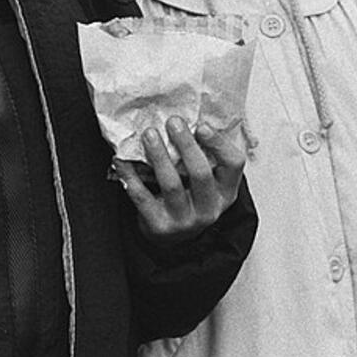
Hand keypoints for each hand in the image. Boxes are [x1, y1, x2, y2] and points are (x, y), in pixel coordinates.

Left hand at [116, 116, 246, 246]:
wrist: (172, 237)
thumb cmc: (189, 197)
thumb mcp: (206, 181)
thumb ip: (203, 155)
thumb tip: (186, 118)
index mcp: (226, 191)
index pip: (233, 164)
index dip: (219, 143)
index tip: (201, 125)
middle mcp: (209, 208)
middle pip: (201, 174)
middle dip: (186, 145)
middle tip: (173, 122)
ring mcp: (185, 221)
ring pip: (172, 185)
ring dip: (159, 156)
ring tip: (149, 135)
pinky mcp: (160, 226)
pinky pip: (143, 197)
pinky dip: (131, 176)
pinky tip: (122, 160)